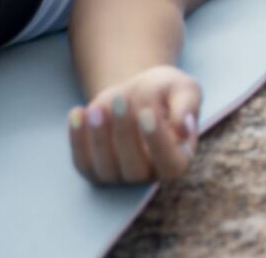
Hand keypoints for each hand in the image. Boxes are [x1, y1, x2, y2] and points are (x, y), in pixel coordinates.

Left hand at [69, 65, 202, 184]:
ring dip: (98, 138)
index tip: (148, 113)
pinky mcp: (94, 169)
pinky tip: (77, 112)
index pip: (169, 164)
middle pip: (135, 169)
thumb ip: (188, 105)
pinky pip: (82, 162)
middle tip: (121, 98)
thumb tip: (184, 129)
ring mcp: (119, 177)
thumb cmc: (166, 92)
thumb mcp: (183, 89)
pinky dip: (77, 140)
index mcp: (178, 160)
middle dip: (125, 133)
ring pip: (106, 168)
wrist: (136, 92)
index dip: (157, 141)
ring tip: (96, 108)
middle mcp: (149, 175)